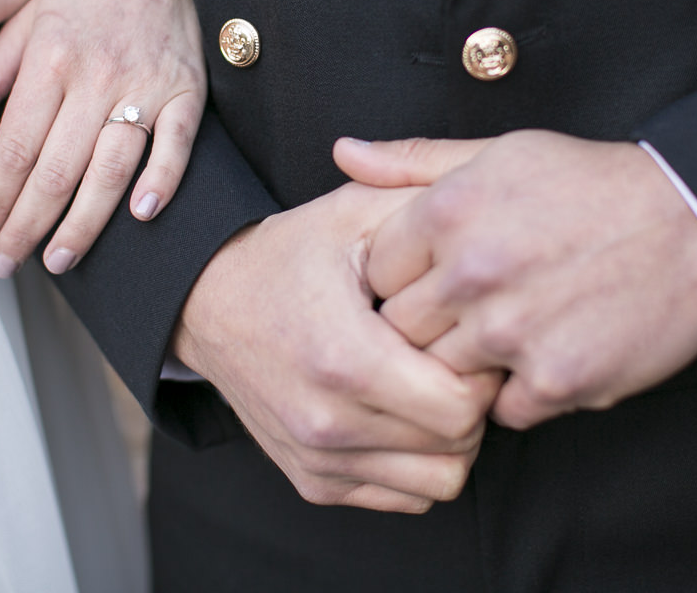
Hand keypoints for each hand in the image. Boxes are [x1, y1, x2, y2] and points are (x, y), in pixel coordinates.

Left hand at [0, 0, 204, 275]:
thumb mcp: (21, 19)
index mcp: (48, 59)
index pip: (13, 148)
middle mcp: (95, 76)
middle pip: (56, 169)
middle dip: (27, 225)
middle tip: (6, 263)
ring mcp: (144, 85)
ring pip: (111, 168)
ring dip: (84, 222)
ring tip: (60, 259)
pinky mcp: (186, 91)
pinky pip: (176, 145)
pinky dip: (162, 181)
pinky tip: (141, 216)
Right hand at [172, 183, 501, 513]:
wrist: (207, 304)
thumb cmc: (290, 254)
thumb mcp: (353, 211)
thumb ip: (423, 201)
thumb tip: (489, 206)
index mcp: (344, 359)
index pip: (464, 405)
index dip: (482, 367)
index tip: (464, 333)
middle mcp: (327, 423)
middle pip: (460, 445)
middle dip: (473, 399)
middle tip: (454, 354)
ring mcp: (318, 460)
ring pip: (440, 481)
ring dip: (450, 436)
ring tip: (429, 382)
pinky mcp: (316, 482)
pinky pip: (407, 495)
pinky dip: (418, 459)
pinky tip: (402, 408)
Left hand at [335, 132, 696, 429]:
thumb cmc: (590, 183)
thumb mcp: (498, 152)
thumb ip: (413, 162)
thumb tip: (344, 154)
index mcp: (449, 212)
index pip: (374, 272)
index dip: (401, 278)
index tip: (430, 276)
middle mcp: (474, 272)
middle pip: (400, 330)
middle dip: (427, 324)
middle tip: (471, 307)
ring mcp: (514, 331)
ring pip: (443, 375)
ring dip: (471, 362)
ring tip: (511, 328)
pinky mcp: (559, 379)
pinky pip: (504, 410)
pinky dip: (521, 390)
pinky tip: (547, 351)